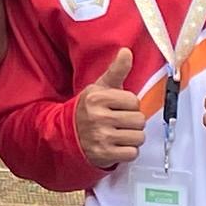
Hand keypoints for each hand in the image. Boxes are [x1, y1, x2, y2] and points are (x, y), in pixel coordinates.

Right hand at [72, 55, 148, 169]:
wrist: (67, 134)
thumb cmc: (89, 109)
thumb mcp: (99, 88)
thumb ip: (116, 70)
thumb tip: (127, 51)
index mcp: (97, 98)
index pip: (134, 101)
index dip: (129, 105)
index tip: (117, 107)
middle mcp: (97, 117)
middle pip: (139, 120)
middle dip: (132, 122)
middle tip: (118, 122)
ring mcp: (100, 137)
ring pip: (138, 137)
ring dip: (132, 137)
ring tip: (118, 133)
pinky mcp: (104, 154)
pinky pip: (132, 153)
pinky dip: (128, 151)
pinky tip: (116, 145)